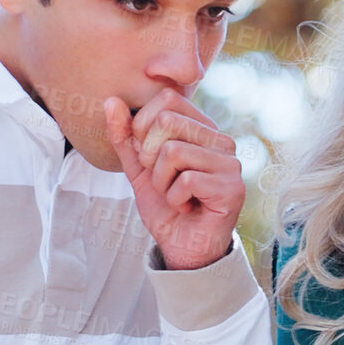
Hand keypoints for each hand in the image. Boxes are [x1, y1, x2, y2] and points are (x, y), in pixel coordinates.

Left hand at [106, 91, 242, 270]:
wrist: (182, 246)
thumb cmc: (165, 206)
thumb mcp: (138, 168)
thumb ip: (125, 136)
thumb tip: (112, 101)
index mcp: (202, 128)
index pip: (168, 98)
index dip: (144, 126)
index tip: (149, 157)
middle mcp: (221, 140)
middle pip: (168, 120)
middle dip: (149, 155)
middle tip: (161, 179)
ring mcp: (230, 163)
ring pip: (174, 151)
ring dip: (161, 181)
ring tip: (174, 195)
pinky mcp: (232, 188)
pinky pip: (187, 180)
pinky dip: (175, 199)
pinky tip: (187, 206)